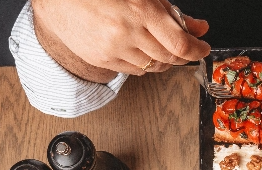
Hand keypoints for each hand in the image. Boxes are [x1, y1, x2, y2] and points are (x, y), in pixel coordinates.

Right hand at [32, 0, 209, 74]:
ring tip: (160, 46)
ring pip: (153, 67)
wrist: (59, 0)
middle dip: (182, 56)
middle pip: (169, 58)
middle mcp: (127, 32)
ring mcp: (113, 49)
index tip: (202, 48)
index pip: (180, 44)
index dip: (197, 50)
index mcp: (140, 10)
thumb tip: (199, 28)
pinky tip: (140, 50)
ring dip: (163, 60)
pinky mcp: (102, 59)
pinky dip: (144, 64)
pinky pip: (134, 71)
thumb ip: (173, 13)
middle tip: (185, 48)